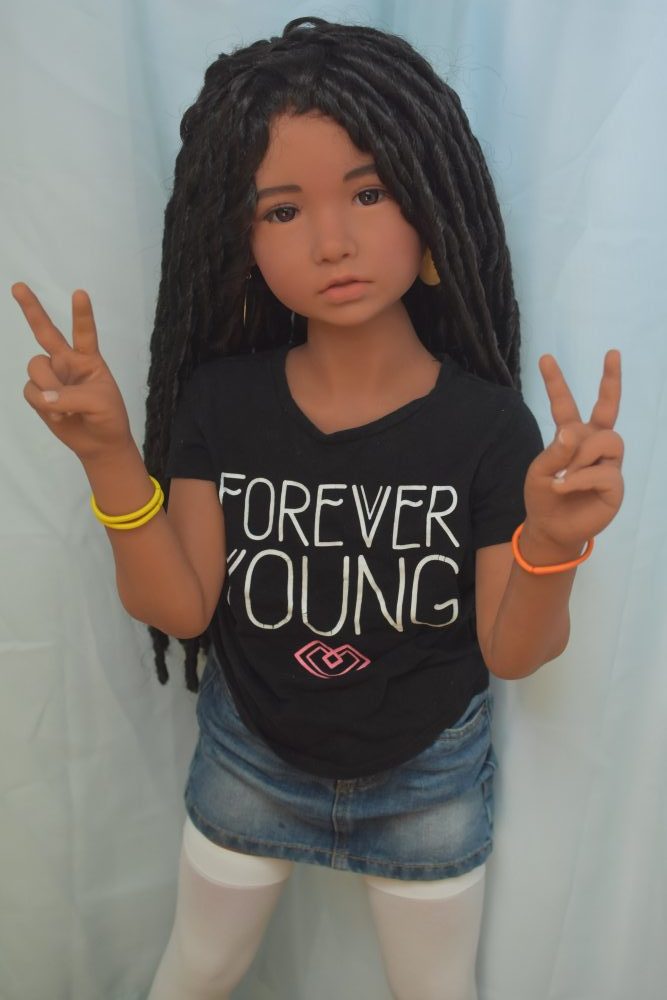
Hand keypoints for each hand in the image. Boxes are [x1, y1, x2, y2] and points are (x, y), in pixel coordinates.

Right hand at [13, 283, 132, 462]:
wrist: (100, 444)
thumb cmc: (108, 418)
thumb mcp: (100, 404)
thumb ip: (71, 396)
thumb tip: (42, 396)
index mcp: (89, 358)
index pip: (84, 332)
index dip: (82, 314)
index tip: (80, 293)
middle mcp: (67, 362)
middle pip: (45, 331)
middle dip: (31, 308)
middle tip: (18, 286)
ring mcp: (51, 377)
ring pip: (36, 367)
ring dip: (48, 387)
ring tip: (66, 407)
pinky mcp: (38, 394)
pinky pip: (30, 391)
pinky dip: (43, 405)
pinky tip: (59, 416)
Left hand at [522, 350, 623, 554]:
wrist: (550, 529)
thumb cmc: (543, 496)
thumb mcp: (539, 471)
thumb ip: (555, 451)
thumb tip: (573, 432)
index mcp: (571, 436)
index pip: (565, 405)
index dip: (556, 382)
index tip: (545, 358)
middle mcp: (593, 445)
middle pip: (608, 410)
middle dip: (611, 381)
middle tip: (612, 354)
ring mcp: (607, 464)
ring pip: (606, 440)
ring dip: (582, 455)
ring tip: (563, 475)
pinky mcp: (615, 485)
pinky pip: (603, 472)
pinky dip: (580, 478)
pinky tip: (565, 487)